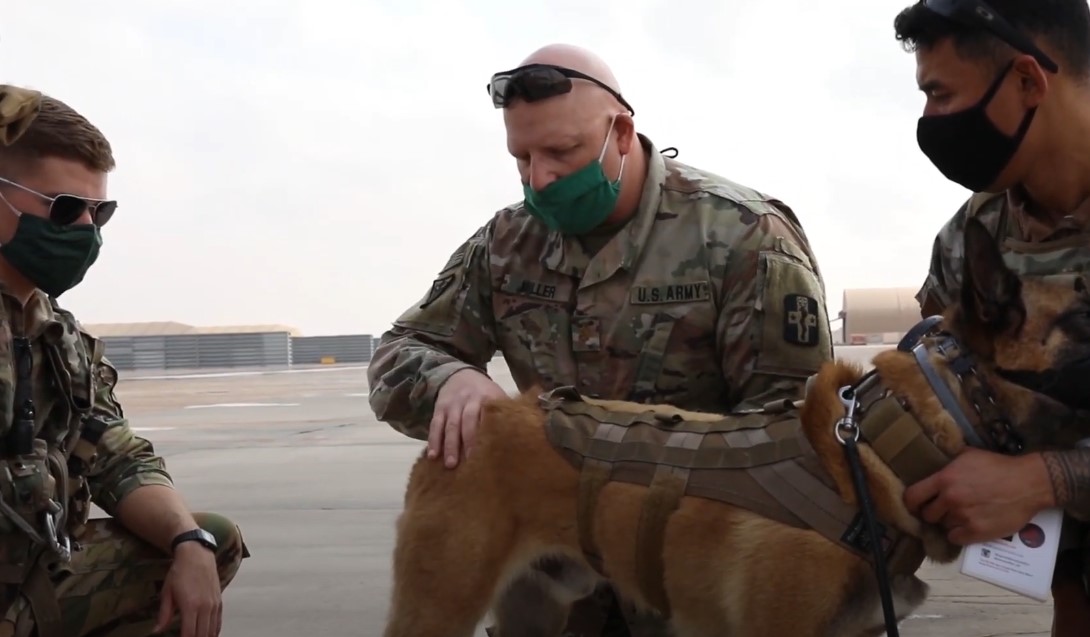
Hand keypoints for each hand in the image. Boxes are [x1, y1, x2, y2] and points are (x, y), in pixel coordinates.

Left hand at [154, 542, 222, 636]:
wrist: (197, 554)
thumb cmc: (179, 572)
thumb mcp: (167, 592)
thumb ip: (164, 614)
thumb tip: (156, 631)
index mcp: (190, 606)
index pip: (189, 633)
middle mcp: (205, 607)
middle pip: (203, 634)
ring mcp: (214, 604)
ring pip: (212, 630)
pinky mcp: (219, 600)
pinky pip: (219, 621)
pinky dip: (214, 631)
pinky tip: (209, 635)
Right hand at [429, 368, 506, 467]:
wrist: (461, 374)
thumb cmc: (485, 393)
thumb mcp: (498, 396)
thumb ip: (507, 412)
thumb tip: (528, 433)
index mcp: (488, 398)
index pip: (488, 418)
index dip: (489, 435)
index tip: (492, 454)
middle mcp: (469, 400)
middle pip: (467, 422)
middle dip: (467, 443)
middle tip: (469, 464)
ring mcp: (453, 404)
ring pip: (450, 426)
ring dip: (449, 445)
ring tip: (450, 465)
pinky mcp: (439, 408)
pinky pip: (435, 425)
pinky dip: (434, 440)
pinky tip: (433, 456)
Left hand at [903, 447, 1055, 544]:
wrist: (1028, 483)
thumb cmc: (999, 466)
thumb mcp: (968, 455)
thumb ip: (948, 462)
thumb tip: (933, 460)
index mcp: (944, 479)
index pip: (912, 497)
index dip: (911, 503)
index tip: (916, 505)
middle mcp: (950, 499)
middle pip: (927, 514)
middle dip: (933, 512)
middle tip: (943, 509)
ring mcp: (963, 517)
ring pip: (943, 526)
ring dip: (949, 522)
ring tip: (962, 515)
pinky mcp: (977, 532)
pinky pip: (955, 538)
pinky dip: (958, 534)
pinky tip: (967, 526)